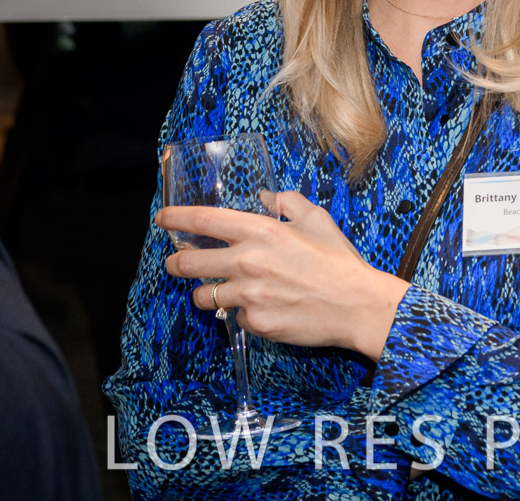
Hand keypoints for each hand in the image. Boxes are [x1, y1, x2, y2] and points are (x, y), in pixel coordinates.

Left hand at [157, 191, 409, 360]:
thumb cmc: (338, 260)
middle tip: (174, 264)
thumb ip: (286, 202)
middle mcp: (248, 262)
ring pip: (205, 297)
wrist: (358, 305)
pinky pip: (235, 318)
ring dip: (206, 295)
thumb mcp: (316, 219)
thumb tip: (265, 196)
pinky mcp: (256, 323)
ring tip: (217, 293)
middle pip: (190, 263)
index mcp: (260, 231)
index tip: (161, 219)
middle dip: (175, 264)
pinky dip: (242, 314)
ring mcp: (250, 295)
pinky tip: (260, 309)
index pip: (203, 221)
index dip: (176, 218)